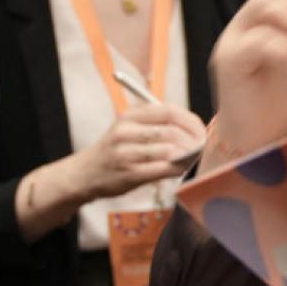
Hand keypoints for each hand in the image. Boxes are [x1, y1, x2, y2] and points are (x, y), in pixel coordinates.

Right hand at [63, 102, 205, 200]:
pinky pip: (163, 170)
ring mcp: (126, 154)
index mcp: (129, 116)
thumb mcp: (129, 127)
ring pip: (170, 152)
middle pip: (172, 132)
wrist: (85, 173)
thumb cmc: (116, 149)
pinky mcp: (129, 174)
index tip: (201, 130)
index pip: (169, 111)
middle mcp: (126, 132)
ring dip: (187, 156)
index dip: (191, 121)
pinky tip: (181, 168)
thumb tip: (194, 127)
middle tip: (201, 147)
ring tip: (192, 157)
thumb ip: (156, 123)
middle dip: (193, 141)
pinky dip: (178, 169)